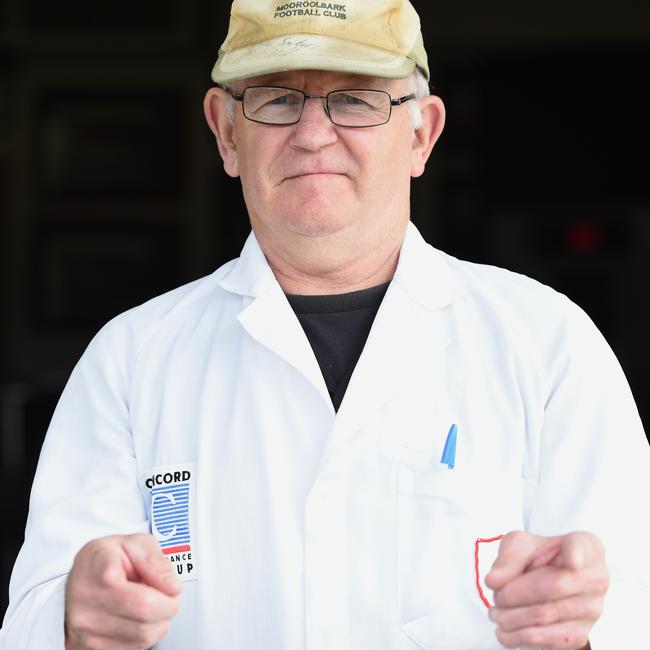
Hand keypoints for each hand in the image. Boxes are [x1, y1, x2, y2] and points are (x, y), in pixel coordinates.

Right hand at [65, 533, 181, 649]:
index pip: (143, 602)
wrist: (78, 574)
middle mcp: (86, 608)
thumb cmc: (105, 557)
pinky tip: (136, 617)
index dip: (166, 598)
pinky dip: (142, 634)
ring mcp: (83, 632)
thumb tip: (173, 588)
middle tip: (167, 596)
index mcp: (100, 576)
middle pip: (145, 625)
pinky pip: (131, 648)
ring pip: (142, 640)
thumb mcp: (135, 544)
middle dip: (167, 610)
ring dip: (157, 624)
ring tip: (150, 604)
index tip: (172, 588)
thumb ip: (156, 563)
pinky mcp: (85, 648)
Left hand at [485, 531, 607, 648]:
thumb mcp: (520, 544)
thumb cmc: (539, 556)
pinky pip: (549, 640)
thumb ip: (507, 559)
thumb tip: (494, 581)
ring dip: (513, 618)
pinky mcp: (581, 634)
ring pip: (546, 615)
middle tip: (496, 597)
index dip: (577, 554)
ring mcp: (592, 609)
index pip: (582, 548)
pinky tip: (505, 633)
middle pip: (552, 587)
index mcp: (585, 546)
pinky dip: (521, 638)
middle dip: (515, 594)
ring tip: (495, 614)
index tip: (571, 560)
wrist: (551, 577)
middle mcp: (595, 578)